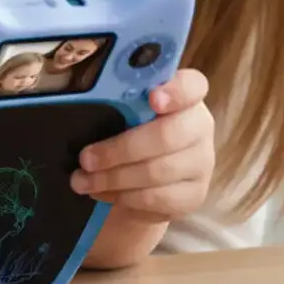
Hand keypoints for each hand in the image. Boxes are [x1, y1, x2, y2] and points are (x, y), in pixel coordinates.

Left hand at [70, 68, 214, 223]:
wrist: (148, 177)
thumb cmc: (131, 130)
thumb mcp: (126, 110)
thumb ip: (119, 100)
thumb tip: (87, 99)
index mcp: (185, 96)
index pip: (192, 86)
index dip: (175, 92)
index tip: (152, 98)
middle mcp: (200, 127)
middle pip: (166, 136)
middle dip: (119, 150)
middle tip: (85, 159)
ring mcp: (201, 163)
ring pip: (157, 171)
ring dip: (113, 178)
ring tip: (82, 180)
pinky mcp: (194, 195)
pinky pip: (157, 197)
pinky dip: (123, 196)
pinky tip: (101, 192)